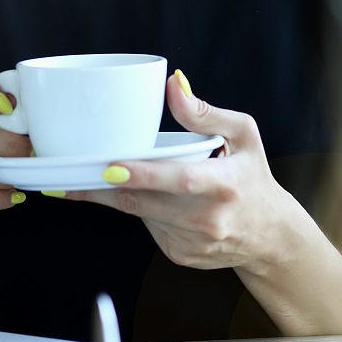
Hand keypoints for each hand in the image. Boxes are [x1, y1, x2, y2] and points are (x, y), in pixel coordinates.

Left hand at [68, 73, 341, 333]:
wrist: (269, 235)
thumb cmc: (253, 179)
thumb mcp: (243, 136)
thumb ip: (205, 112)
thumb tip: (173, 85)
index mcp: (225, 185)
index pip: (180, 179)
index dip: (142, 174)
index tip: (109, 167)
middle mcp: (209, 219)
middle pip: (145, 202)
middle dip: (103, 186)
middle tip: (72, 172)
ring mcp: (193, 242)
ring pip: (140, 215)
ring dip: (118, 194)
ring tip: (100, 176)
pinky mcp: (180, 255)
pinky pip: (147, 228)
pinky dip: (140, 210)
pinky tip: (148, 197)